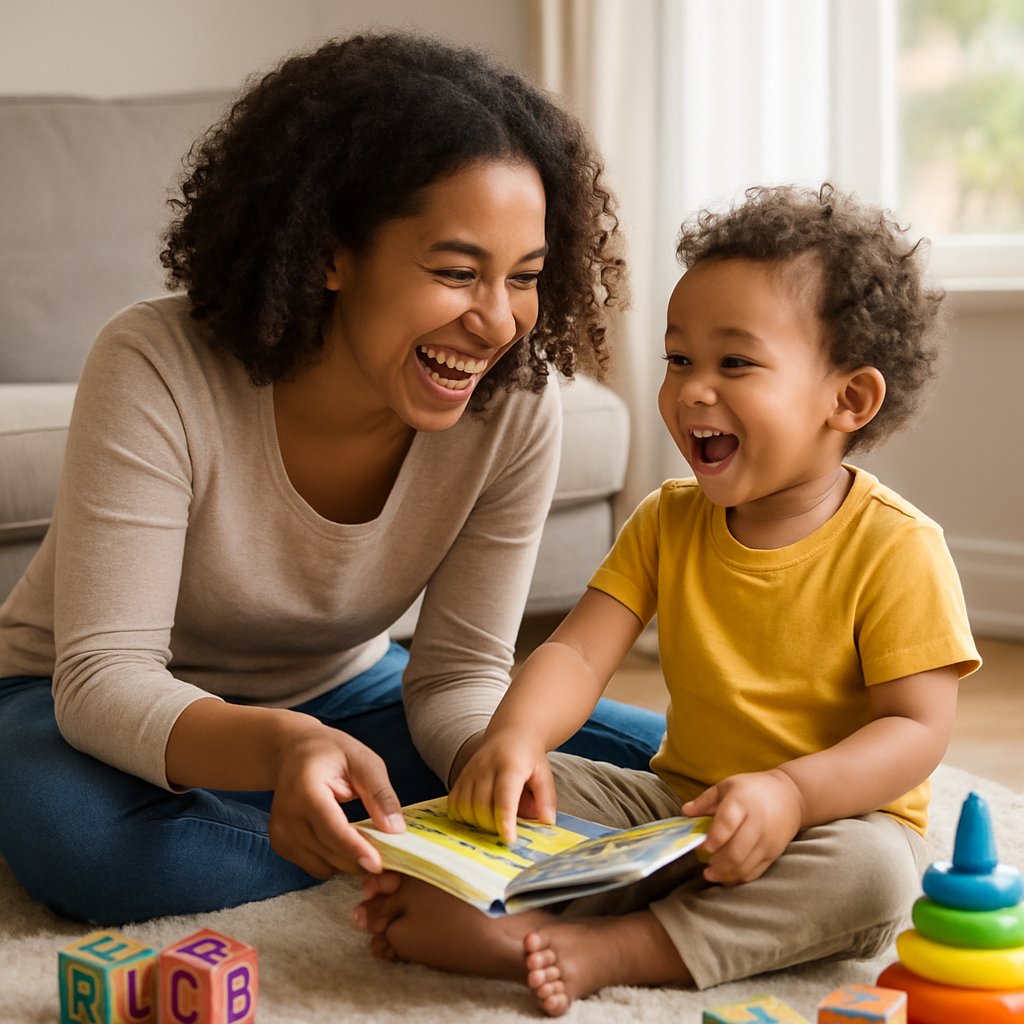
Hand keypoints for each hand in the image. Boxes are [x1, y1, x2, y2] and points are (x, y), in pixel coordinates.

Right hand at [267, 722, 405, 878]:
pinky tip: (346, 841)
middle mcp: (286, 815)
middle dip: (361, 860)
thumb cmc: (330, 752)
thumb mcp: (363, 761)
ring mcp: (280, 833)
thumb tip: (396, 829)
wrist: (292, 752)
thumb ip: (380, 793)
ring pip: (324, 866)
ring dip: (349, 862)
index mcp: (305, 789)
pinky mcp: (281, 845)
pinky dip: (335, 861)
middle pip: (329, 852)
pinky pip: (315, 866)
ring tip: (368, 843)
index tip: (378, 864)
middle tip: (391, 858)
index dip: (355, 848)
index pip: (331, 828)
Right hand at [446, 728, 553, 841]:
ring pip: (465, 807)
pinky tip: (478, 818)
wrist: (511, 734)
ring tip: (494, 823)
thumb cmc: (529, 758)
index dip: (505, 820)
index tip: (509, 839)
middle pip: (482, 806)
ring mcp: (470, 770)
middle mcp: (486, 766)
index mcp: (511, 765)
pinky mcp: (461, 776)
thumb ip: (546, 798)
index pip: (504, 796)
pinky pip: (454, 803)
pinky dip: (463, 817)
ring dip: (478, 824)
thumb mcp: (544, 774)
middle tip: (507, 831)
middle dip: (493, 827)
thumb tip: (547, 821)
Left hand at [682, 769, 803, 884]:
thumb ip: (705, 800)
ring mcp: (767, 841)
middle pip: (736, 851)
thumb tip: (685, 811)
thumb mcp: (727, 786)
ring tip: (711, 874)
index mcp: (741, 803)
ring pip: (745, 865)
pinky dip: (739, 878)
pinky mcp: (774, 854)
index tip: (702, 847)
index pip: (727, 824)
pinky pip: (756, 872)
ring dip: (726, 874)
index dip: (714, 839)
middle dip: (718, 864)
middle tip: (705, 867)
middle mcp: (757, 823)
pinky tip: (727, 877)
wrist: (791, 796)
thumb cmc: (753, 789)